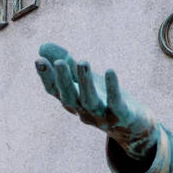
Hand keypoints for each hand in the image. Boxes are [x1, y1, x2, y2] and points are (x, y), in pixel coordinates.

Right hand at [35, 43, 158, 161]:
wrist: (133, 126)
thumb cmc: (104, 98)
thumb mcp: (85, 80)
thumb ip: (66, 63)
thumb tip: (42, 46)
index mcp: (73, 101)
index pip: (55, 91)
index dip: (46, 77)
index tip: (39, 60)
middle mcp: (83, 111)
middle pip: (70, 97)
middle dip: (63, 80)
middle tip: (59, 62)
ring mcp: (102, 116)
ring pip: (90, 101)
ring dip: (85, 82)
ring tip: (83, 62)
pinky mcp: (122, 116)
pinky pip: (116, 104)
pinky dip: (112, 88)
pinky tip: (110, 71)